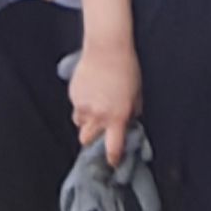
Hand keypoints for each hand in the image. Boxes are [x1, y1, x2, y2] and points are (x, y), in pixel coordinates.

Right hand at [67, 36, 141, 160]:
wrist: (107, 48)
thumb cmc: (126, 69)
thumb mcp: (136, 95)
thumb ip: (131, 113)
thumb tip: (127, 123)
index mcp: (116, 116)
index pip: (112, 147)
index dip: (111, 158)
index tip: (112, 162)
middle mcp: (98, 114)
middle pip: (86, 140)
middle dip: (92, 140)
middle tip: (99, 133)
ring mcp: (83, 105)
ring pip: (80, 123)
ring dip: (87, 121)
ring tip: (96, 107)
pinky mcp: (74, 95)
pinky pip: (76, 107)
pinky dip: (82, 104)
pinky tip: (91, 92)